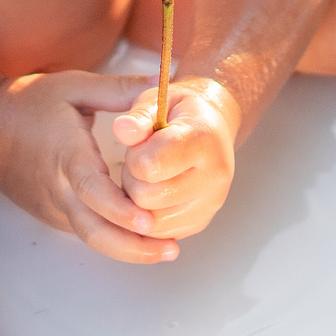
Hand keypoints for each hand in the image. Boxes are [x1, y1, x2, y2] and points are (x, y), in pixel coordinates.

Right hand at [0, 72, 177, 263]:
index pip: (90, 189)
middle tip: (170, 249)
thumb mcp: (75, 86)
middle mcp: (57, 187)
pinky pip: (86, 231)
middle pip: (93, 230)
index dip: (119, 209)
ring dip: (128, 250)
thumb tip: (163, 81)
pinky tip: (143, 239)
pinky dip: (114, 239)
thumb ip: (121, 88)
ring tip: (166, 251)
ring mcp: (53, 206)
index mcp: (64, 153)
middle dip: (132, 246)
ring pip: (91, 238)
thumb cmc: (30, 103)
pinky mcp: (53, 215)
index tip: (148, 221)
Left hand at [107, 77, 239, 240]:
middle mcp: (214, 177)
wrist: (211, 130)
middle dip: (132, 178)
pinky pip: (156, 234)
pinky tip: (154, 192)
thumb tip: (121, 130)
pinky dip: (145, 217)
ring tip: (148, 176)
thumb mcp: (158, 100)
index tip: (141, 142)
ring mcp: (210, 205)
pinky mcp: (199, 223)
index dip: (134, 155)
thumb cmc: (178, 113)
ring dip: (136, 201)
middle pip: (145, 196)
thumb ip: (139, 115)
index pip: (151, 165)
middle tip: (142, 159)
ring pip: (148, 222)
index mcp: (204, 139)